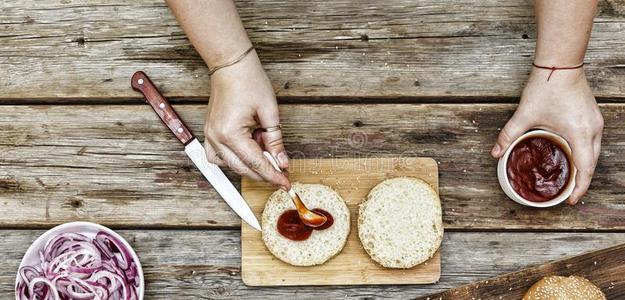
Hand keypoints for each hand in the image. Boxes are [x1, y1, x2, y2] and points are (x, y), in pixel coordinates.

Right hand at [204, 49, 289, 188]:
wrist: (230, 65)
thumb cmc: (249, 81)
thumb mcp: (269, 112)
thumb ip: (276, 141)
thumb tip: (281, 162)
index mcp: (231, 134)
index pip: (256, 163)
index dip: (273, 175)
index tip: (286, 183)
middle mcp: (216, 138)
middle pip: (243, 169)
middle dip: (264, 173)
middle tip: (282, 172)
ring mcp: (210, 136)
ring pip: (231, 166)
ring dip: (250, 165)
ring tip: (265, 149)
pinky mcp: (210, 133)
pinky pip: (220, 157)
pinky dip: (236, 159)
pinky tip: (249, 150)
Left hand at [491, 68, 602, 204]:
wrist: (560, 63)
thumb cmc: (546, 87)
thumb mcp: (524, 115)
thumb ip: (508, 135)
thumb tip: (496, 153)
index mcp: (580, 133)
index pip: (585, 168)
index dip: (580, 187)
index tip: (572, 200)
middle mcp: (592, 129)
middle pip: (592, 162)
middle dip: (582, 180)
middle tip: (569, 192)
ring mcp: (595, 121)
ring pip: (594, 151)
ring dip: (584, 166)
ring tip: (570, 178)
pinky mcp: (592, 115)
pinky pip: (592, 141)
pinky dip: (584, 152)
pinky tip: (572, 155)